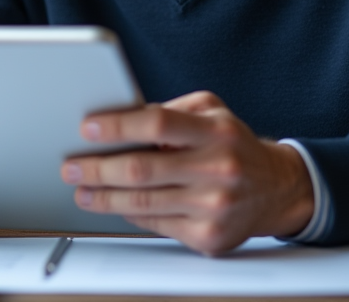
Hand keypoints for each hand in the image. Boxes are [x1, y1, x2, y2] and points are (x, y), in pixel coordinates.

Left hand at [60, 91, 313, 254]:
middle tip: (71, 166)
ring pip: (143, 202)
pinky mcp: (209, 237)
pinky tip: (114, 204)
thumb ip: (169, 111)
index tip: (88, 128)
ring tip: (82, 189)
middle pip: (142, 169)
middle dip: (97, 168)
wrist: (277, 189)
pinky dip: (129, 214)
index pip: (158, 123)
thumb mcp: (212, 112)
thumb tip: (119, 118)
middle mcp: (218, 169)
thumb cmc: (234, 145)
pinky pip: (155, 224)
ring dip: (103, 197)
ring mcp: (214, 207)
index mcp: (217, 131)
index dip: (118, 126)